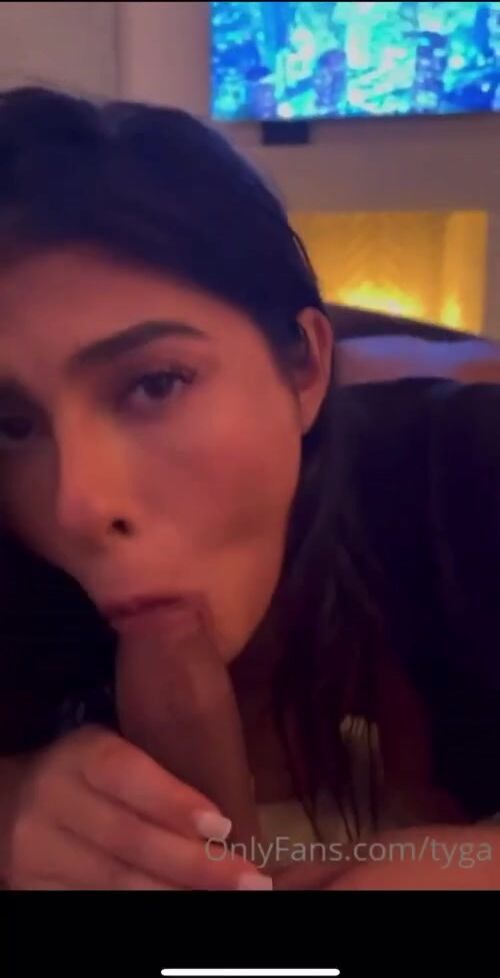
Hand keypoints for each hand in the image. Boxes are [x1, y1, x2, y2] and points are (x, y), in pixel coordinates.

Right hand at [4, 724, 271, 889]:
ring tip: (227, 897)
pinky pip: (97, 903)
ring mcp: (38, 849)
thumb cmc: (89, 773)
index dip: (173, 802)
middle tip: (249, 880)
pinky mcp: (34, 887)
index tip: (224, 826)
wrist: (15, 804)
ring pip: (115, 881)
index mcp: (81, 754)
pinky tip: (183, 905)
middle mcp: (53, 799)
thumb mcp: (117, 754)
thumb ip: (159, 778)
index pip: (126, 775)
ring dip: (177, 894)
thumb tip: (229, 817)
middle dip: (194, 864)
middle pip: (128, 838)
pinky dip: (146, 907)